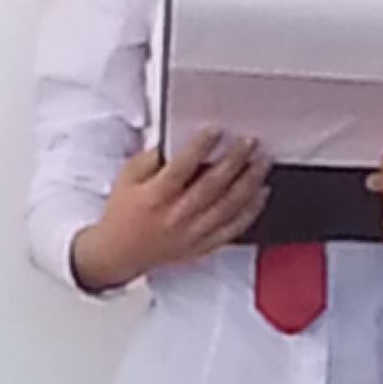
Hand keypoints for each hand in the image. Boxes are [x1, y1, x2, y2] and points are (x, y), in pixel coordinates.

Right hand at [70, 133, 266, 293]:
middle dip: (234, 161)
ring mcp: (192, 234)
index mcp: (155, 196)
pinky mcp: (203, 246)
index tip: (216, 130)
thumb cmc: (123, 212)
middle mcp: (176, 216)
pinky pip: (233, 229)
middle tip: (250, 143)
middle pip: (212, 186)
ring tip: (262, 163)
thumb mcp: (127, 177)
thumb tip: (175, 140)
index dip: (200, 147)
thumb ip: (150, 157)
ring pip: (228, 207)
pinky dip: (251, 211)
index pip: (181, 168)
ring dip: (249, 183)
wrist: (120, 253)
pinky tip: (261, 194)